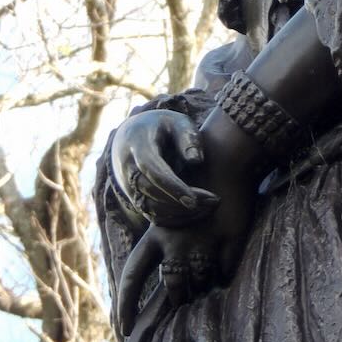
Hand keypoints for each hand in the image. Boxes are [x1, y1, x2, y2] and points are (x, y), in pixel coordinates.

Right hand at [111, 110, 218, 227]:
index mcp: (138, 145)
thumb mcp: (178, 122)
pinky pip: (151, 214)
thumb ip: (188, 137)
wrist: (134, 134)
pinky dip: (173, 219)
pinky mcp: (134, 197)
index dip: (172, 186)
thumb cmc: (164, 127)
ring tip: (210, 207)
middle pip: (151, 192)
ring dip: (180, 213)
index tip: (195, 199)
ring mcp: (127, 185)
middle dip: (182, 202)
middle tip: (214, 201)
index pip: (151, 169)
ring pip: (150, 208)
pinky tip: (197, 213)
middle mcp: (127, 167)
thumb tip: (196, 161)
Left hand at [115, 110, 262, 334]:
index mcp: (156, 234)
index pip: (133, 276)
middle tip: (185, 298)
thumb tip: (170, 281)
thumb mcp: (172, 217)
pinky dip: (226, 270)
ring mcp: (204, 241)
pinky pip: (226, 271)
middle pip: (173, 285)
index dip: (126, 305)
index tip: (123, 329)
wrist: (225, 159)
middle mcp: (176, 240)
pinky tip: (227, 257)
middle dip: (180, 297)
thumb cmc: (197, 188)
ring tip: (208, 270)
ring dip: (205, 282)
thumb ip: (167, 247)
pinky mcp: (229, 239)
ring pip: (201, 281)